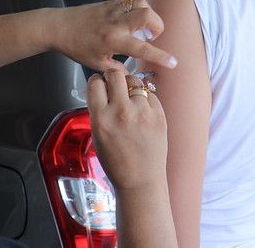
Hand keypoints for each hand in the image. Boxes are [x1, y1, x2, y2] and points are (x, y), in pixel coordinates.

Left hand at [51, 0, 177, 72]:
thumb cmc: (75, 46)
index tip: (173, 62)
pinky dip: (138, 6)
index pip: (143, 48)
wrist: (59, 27)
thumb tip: (129, 74)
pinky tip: (134, 17)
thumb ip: (116, 69)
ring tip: (145, 26)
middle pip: (147, 15)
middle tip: (153, 36)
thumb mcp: (96, 64)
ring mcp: (113, 10)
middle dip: (158, 26)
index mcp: (114, 41)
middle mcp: (116, 23)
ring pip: (141, 3)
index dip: (161, 56)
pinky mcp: (110, 3)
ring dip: (149, 14)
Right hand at [87, 70, 167, 190]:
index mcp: (102, 119)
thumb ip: (98, 109)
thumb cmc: (117, 161)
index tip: (99, 84)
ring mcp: (142, 113)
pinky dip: (145, 98)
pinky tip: (142, 111)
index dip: (96, 81)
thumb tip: (102, 86)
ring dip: (130, 86)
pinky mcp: (159, 115)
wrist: (141, 180)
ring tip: (129, 99)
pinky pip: (150, 94)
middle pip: (115, 74)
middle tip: (114, 84)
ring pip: (134, 81)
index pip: (95, 83)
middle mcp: (122, 113)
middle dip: (112, 76)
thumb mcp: (97, 135)